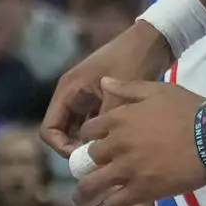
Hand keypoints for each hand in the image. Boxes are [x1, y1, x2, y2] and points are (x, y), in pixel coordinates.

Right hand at [40, 21, 172, 158]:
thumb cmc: (133, 61)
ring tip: (106, 159)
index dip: (61, 148)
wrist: (155, 41)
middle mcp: (73, 95)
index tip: (83, 158)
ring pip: (77, 130)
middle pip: (62, 133)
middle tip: (96, 164)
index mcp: (69, 90)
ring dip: (87, 144)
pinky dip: (99, 136)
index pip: (49, 129)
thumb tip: (94, 153)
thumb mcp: (117, 95)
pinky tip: (114, 147)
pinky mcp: (101, 100)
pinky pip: (92, 124)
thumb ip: (103, 124)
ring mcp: (87, 98)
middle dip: (74, 149)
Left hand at [74, 79, 205, 205]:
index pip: (89, 130)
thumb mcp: (157, 90)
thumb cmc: (186, 110)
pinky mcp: (140, 191)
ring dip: (83, 194)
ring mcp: (127, 169)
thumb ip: (128, 88)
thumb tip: (103, 82)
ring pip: (93, 185)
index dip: (87, 138)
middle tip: (88, 172)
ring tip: (81, 200)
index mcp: (120, 118)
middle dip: (85, 166)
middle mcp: (117, 144)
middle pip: (89, 158)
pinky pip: (112, 205)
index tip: (90, 144)